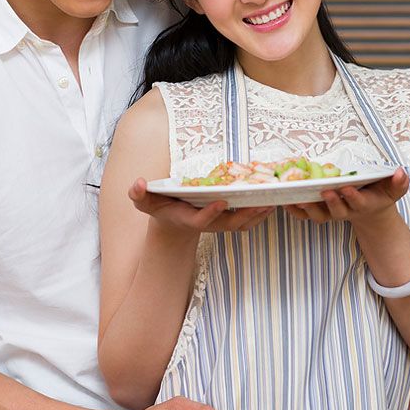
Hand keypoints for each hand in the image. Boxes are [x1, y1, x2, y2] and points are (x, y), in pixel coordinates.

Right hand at [129, 178, 274, 234]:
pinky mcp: (228, 220)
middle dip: (246, 215)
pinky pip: (248, 220)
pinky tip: (272, 198)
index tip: (221, 202)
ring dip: (258, 214)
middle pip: (230, 225)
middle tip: (261, 201)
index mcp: (188, 218)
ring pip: (243, 224)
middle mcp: (207, 223)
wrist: (172, 222)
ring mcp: (219, 224)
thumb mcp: (144, 201)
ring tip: (273, 200)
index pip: (201, 220)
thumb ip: (138, 194)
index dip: (211, 213)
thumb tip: (136, 184)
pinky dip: (260, 212)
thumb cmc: (158, 207)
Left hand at [283, 168, 409, 225]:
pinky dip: (295, 210)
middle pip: (336, 211)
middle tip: (322, 191)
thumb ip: (398, 183)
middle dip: (330, 202)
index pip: (357, 202)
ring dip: (307, 208)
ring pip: (318, 215)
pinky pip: (305, 214)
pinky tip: (284, 200)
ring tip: (297, 197)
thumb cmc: (380, 194)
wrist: (369, 209)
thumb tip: (401, 172)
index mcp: (363, 205)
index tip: (346, 188)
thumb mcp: (393, 189)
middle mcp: (346, 211)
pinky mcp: (319, 212)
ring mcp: (331, 213)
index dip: (351, 197)